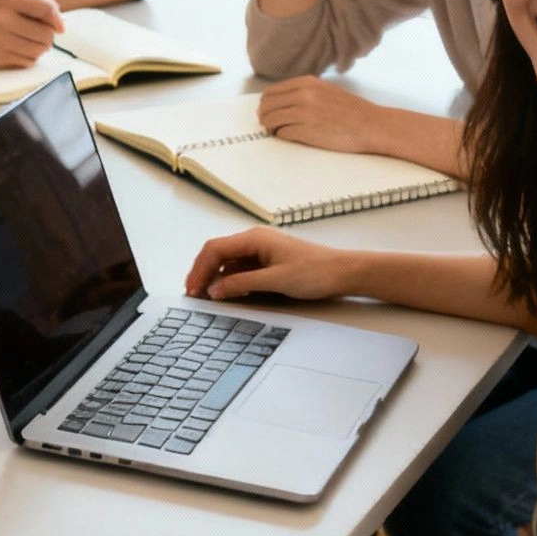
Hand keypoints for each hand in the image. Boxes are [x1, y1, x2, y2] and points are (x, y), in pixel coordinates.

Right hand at [0, 0, 63, 68]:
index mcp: (4, 0)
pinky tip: (16, 49)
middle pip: (46, 34)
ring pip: (38, 51)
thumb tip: (60, 25)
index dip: (56, 18)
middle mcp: (0, 21)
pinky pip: (26, 62)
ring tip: (26, 41)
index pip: (45, 8)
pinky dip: (27, 57)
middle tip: (36, 32)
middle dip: (46, 35)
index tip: (58, 25)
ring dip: (38, 47)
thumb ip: (35, 5)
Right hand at [184, 227, 351, 301]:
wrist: (344, 273)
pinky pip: (241, 270)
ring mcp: (261, 252)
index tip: (192, 289)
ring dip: (215, 278)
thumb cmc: (316, 271)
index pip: (214, 250)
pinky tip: (228, 294)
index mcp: (254, 239)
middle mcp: (254, 242)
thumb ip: (242, 284)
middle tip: (194, 294)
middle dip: (203, 273)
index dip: (199, 270)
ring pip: (228, 263)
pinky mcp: (268, 263)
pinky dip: (230, 281)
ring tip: (207, 296)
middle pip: (218, 254)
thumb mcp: (275, 280)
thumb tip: (215, 290)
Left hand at [258, 77, 385, 154]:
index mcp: (307, 83)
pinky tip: (289, 137)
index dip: (265, 104)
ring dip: (270, 127)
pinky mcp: (307, 131)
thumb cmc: (352, 111)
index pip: (271, 92)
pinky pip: (282, 134)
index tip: (266, 111)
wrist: (372, 125)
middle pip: (267, 106)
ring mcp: (304, 113)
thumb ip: (303, 92)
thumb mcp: (325, 91)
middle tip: (267, 124)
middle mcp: (303, 95)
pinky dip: (282, 136)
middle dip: (264, 116)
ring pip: (271, 120)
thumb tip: (278, 102)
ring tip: (276, 131)